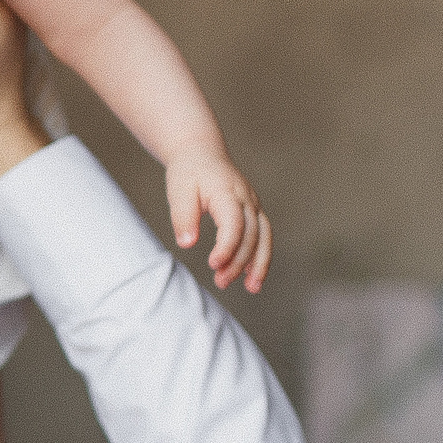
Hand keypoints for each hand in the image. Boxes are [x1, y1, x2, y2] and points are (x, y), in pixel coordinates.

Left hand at [166, 149, 270, 291]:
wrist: (201, 153)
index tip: (214, 265)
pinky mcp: (253, 211)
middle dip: (238, 262)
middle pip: (251, 234)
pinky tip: (251, 277)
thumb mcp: (178, 191)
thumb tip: (186, 243)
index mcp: (226, 192)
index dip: (227, 246)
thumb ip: (183, 217)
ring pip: (264, 237)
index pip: (234, 223)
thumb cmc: (188, 173)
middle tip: (220, 282)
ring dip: (259, 264)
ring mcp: (253, 204)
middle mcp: (246, 198)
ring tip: (252, 289)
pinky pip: (264, 236)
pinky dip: (261, 256)